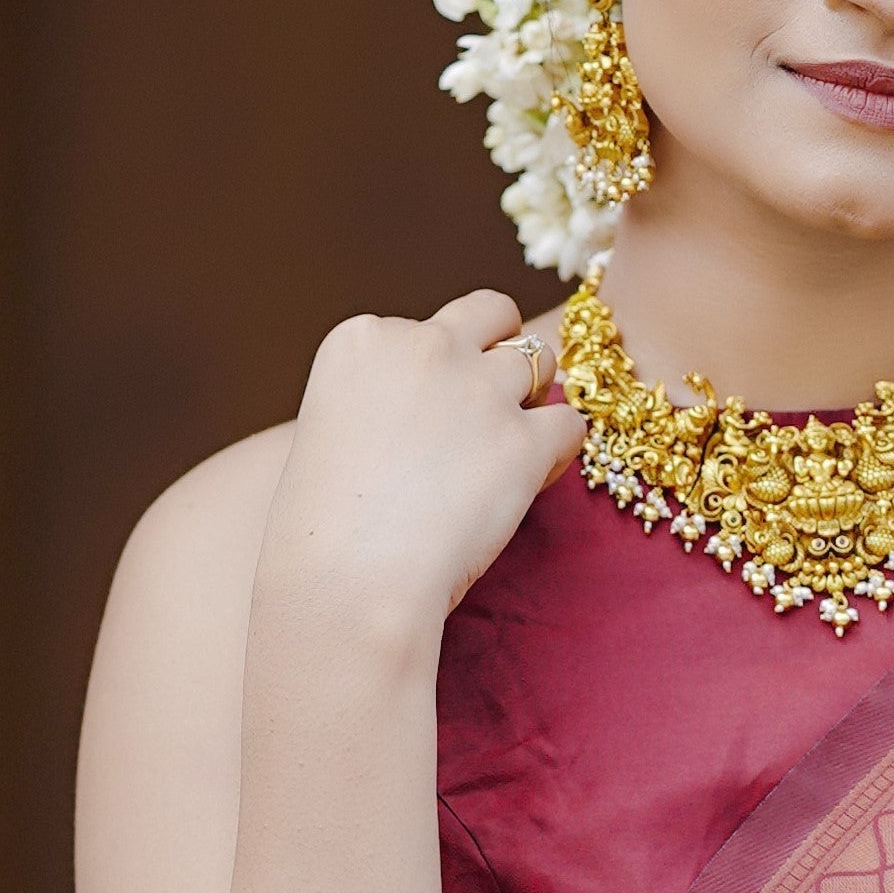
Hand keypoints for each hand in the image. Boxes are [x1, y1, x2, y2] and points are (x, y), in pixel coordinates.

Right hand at [252, 290, 580, 646]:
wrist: (347, 580)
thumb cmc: (323, 533)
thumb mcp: (330, 436)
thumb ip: (378, 406)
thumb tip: (426, 422)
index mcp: (363, 338)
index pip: (424, 327)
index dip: (437, 371)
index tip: (425, 422)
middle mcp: (423, 346)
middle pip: (492, 313)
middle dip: (500, 348)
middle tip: (492, 406)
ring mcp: (479, 390)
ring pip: (539, 362)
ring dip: (532, 400)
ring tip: (509, 452)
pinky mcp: (523, 442)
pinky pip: (570, 423)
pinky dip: (560, 450)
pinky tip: (533, 480)